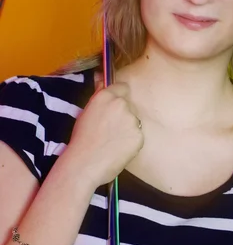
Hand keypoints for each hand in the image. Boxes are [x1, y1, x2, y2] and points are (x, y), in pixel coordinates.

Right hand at [62, 73, 143, 188]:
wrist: (83, 165)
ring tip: (112, 142)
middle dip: (123, 114)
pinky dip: (131, 141)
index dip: (119, 96)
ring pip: (134, 120)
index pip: (122, 87)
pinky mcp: (139, 135)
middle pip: (129, 104)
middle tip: (110, 129)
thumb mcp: (85, 113)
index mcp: (106, 97)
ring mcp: (132, 120)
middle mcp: (121, 104)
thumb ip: (98, 96)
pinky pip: (137, 135)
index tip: (115, 106)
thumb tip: (102, 78)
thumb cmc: (80, 140)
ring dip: (127, 128)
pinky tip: (118, 149)